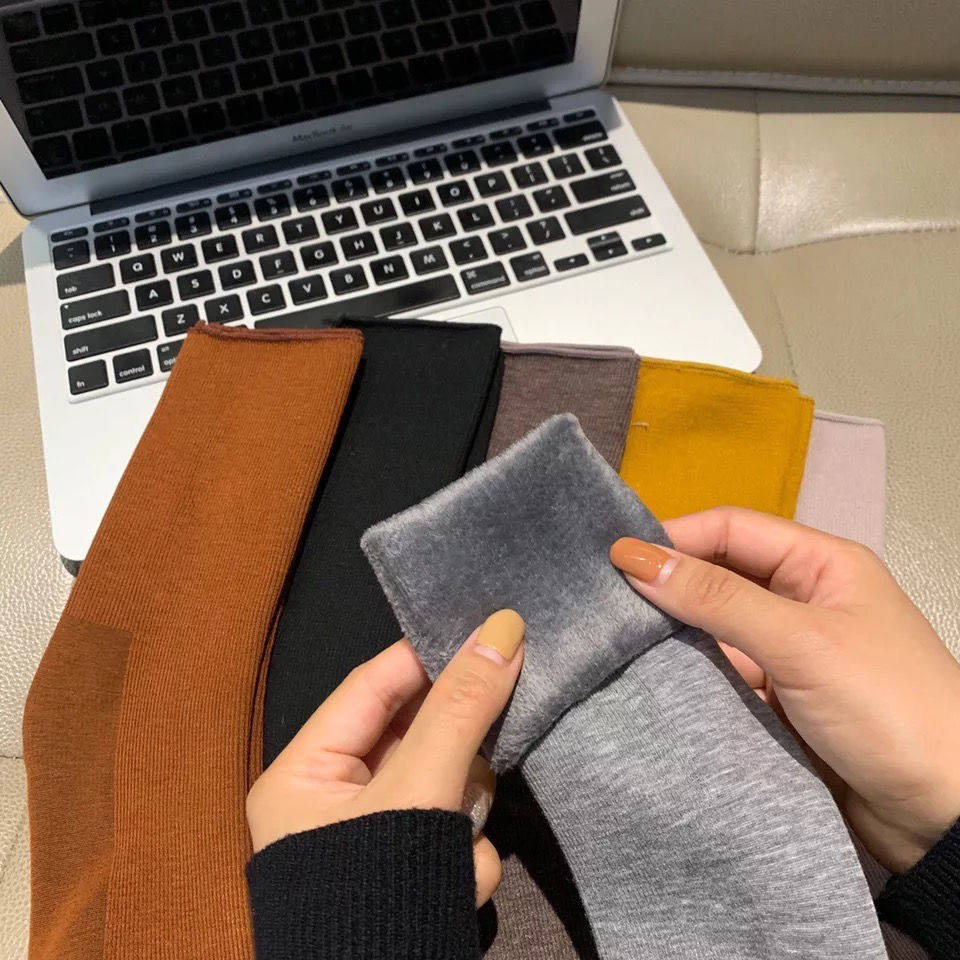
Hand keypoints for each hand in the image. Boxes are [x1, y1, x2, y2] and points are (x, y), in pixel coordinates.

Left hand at [246, 611, 524, 905]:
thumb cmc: (376, 892)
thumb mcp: (418, 792)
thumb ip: (460, 710)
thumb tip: (503, 626)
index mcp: (304, 772)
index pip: (373, 686)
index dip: (430, 654)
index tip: (489, 631)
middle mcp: (333, 801)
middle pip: (414, 737)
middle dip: (456, 750)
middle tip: (501, 722)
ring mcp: (375, 841)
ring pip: (443, 787)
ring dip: (463, 814)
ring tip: (455, 843)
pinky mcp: (409, 874)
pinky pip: (449, 834)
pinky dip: (462, 856)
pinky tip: (456, 885)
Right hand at [610, 507, 959, 873]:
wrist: (944, 818)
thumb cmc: (883, 706)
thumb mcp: (800, 642)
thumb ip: (717, 599)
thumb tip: (632, 558)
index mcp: (821, 565)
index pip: (732, 530)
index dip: (674, 537)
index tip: (612, 558)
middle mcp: (801, 600)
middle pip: (719, 575)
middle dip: (666, 584)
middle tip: (600, 599)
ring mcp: (788, 653)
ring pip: (713, 628)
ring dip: (671, 633)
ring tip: (610, 638)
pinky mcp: (776, 701)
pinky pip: (720, 675)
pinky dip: (687, 676)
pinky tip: (644, 678)